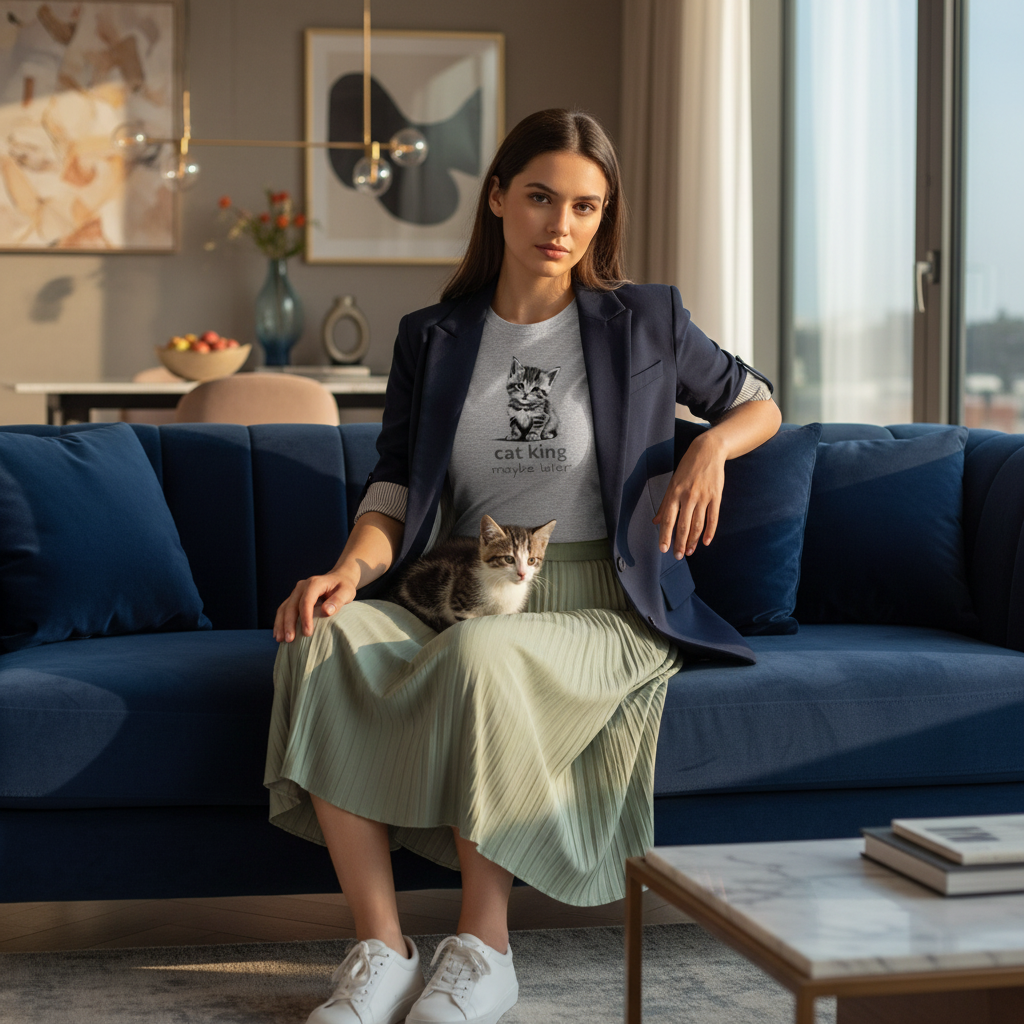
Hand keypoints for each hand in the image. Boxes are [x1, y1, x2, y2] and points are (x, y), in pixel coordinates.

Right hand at [273, 571, 355, 642]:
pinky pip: (283, 609)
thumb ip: (338, 600)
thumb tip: (326, 611)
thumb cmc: (344, 587)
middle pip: (292, 605)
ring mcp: (296, 592)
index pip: (306, 601)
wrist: (338, 578)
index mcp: (315, 583)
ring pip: (284, 608)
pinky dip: (280, 621)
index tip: (307, 633)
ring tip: (280, 640)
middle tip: (290, 640)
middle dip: (289, 623)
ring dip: (281, 624)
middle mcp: (302, 586)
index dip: (305, 617)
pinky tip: (278, 634)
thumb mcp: (347, 592)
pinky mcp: (293, 598)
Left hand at [652, 433, 726, 558]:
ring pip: (698, 524)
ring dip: (693, 540)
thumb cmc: (687, 468)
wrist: (708, 452)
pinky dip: (710, 532)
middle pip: (683, 525)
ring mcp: (703, 497)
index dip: (666, 536)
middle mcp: (688, 496)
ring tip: (689, 552)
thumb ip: (665, 504)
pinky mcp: (716, 496)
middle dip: (679, 543)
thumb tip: (656, 522)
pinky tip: (706, 542)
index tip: (663, 549)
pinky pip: (713, 518)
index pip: (668, 519)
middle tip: (678, 556)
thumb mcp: (673, 483)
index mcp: (674, 493)